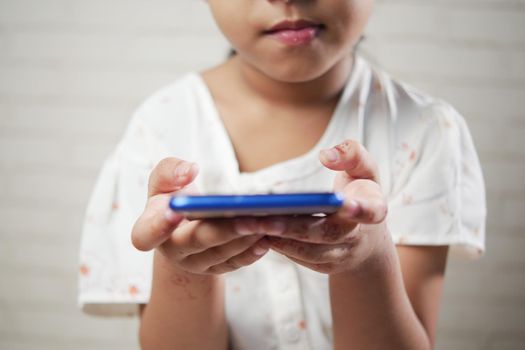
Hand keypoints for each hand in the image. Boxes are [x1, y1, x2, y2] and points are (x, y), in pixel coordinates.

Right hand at [131, 158, 270, 274]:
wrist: (187, 225)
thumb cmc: (175, 198)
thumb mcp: (164, 181)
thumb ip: (169, 171)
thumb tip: (189, 170)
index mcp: (150, 229)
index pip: (146, 235)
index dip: (158, 226)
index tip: (175, 211)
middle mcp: (173, 251)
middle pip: (197, 242)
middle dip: (225, 231)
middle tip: (251, 218)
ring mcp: (196, 263)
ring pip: (222, 255)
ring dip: (248, 238)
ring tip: (271, 222)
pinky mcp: (218, 269)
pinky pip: (237, 263)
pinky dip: (254, 252)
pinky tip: (268, 237)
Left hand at [261, 140, 389, 273]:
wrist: (366, 238)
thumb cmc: (360, 195)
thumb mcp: (365, 171)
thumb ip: (353, 155)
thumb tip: (326, 156)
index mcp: (373, 210)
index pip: (371, 211)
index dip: (360, 210)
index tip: (345, 204)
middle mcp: (358, 236)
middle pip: (327, 235)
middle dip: (295, 229)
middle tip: (265, 220)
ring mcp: (341, 255)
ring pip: (309, 252)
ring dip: (280, 240)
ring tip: (252, 226)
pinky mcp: (324, 265)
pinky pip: (299, 258)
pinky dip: (278, 247)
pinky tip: (256, 233)